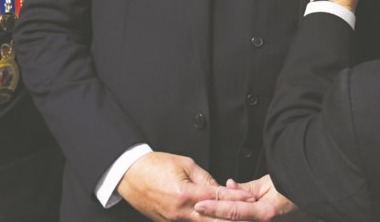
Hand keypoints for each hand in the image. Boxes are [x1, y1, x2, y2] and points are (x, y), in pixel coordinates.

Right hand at [117, 152, 253, 220]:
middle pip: (213, 221)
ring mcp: (173, 221)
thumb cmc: (153, 166)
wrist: (128, 174)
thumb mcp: (184, 163)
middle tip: (248, 217)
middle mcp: (179, 212)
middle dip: (232, 219)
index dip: (236, 199)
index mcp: (184, 194)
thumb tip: (220, 188)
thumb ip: (205, 178)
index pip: (217, 198)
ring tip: (233, 219)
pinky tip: (212, 220)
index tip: (250, 199)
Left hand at [193, 175, 303, 220]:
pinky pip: (243, 218)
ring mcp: (262, 220)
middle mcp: (262, 219)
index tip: (199, 205)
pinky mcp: (262, 218)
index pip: (233, 211)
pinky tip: (219, 212)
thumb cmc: (293, 186)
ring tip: (205, 212)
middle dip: (214, 216)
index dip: (214, 208)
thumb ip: (247, 188)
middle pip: (232, 220)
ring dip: (221, 216)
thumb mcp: (268, 184)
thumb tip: (229, 186)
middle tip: (196, 210)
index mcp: (264, 212)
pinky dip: (231, 214)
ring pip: (236, 220)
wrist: (309, 192)